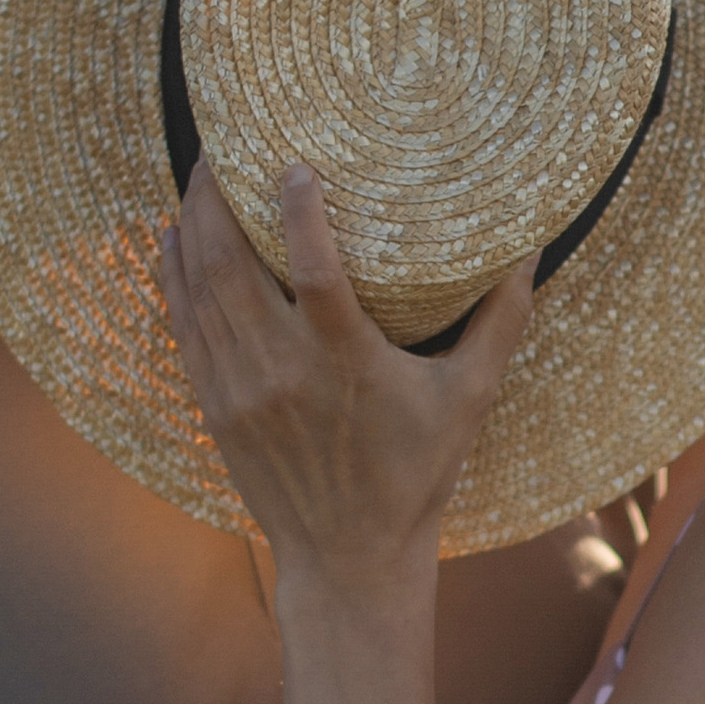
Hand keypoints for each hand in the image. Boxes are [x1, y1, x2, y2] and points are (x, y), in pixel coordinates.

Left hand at [159, 161, 533, 581]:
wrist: (348, 559)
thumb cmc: (416, 475)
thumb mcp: (470, 398)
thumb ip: (501, 320)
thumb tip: (530, 246)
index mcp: (346, 365)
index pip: (315, 272)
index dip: (297, 212)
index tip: (293, 161)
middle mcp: (282, 373)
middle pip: (231, 265)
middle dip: (218, 196)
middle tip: (225, 144)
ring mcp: (239, 390)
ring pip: (199, 288)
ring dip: (193, 223)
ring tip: (201, 174)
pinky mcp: (214, 406)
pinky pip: (183, 324)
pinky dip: (174, 274)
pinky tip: (174, 235)